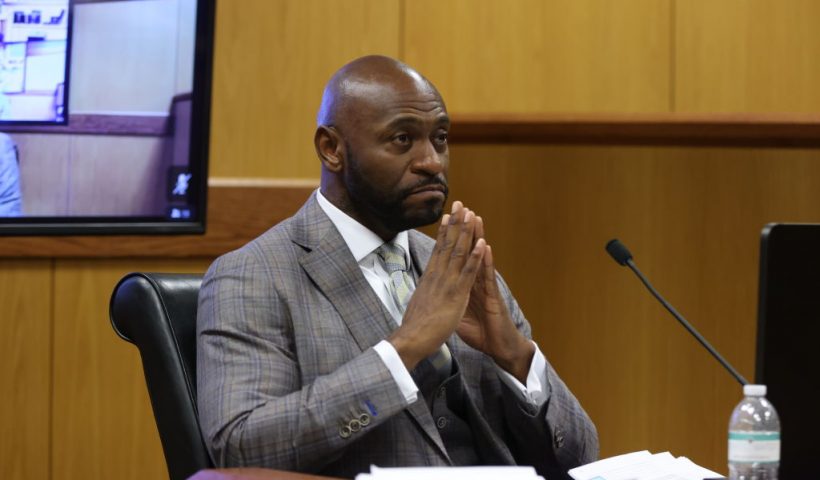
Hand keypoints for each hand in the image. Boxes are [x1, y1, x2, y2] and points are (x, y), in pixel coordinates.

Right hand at [388, 201, 486, 369]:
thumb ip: (424, 292)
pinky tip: (482, 243)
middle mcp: (437, 275)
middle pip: (448, 244)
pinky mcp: (456, 294)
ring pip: (458, 253)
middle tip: (460, 204)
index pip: (438, 249)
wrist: (412, 339)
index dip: (444, 231)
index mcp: (429, 278)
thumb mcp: (418, 303)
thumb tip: (423, 287)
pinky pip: (468, 272)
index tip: (448, 215)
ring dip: (466, 233)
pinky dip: (476, 256)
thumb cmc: (414, 327)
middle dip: (455, 223)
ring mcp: (447, 283)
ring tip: (472, 215)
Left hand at [457, 217, 533, 382]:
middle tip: (461, 207)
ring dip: (477, 237)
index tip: (445, 220)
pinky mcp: (493, 297)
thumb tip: (435, 298)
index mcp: (464, 284)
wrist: (499, 347)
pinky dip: (486, 261)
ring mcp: (485, 287)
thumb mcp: (457, 317)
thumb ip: (449, 304)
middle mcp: (475, 282)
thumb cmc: (481, 332)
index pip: (456, 257)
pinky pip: (488, 277)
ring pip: (480, 258)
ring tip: (475, 218)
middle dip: (463, 229)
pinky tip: (484, 246)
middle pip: (468, 251)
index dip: (450, 239)